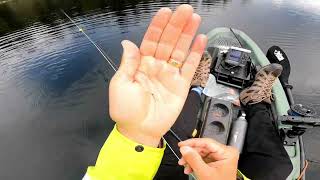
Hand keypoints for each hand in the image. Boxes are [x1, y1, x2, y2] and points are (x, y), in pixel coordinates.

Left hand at [109, 4, 206, 146]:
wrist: (139, 130)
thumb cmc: (126, 110)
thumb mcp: (120, 84)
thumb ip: (128, 62)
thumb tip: (128, 43)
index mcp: (141, 64)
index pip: (151, 40)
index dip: (158, 26)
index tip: (165, 12)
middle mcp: (157, 66)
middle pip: (168, 41)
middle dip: (176, 25)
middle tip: (185, 10)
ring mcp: (170, 75)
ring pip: (180, 50)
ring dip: (187, 34)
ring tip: (194, 19)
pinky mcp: (181, 85)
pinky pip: (190, 67)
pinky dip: (196, 54)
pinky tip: (200, 40)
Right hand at [178, 138, 238, 179]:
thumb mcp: (204, 172)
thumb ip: (193, 159)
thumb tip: (185, 148)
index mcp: (227, 152)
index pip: (207, 142)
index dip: (192, 143)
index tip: (182, 144)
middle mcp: (225, 153)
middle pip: (203, 148)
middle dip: (191, 154)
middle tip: (182, 158)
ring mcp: (221, 158)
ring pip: (201, 154)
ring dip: (191, 160)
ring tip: (185, 166)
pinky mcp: (216, 162)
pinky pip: (203, 159)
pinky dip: (195, 164)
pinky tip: (190, 168)